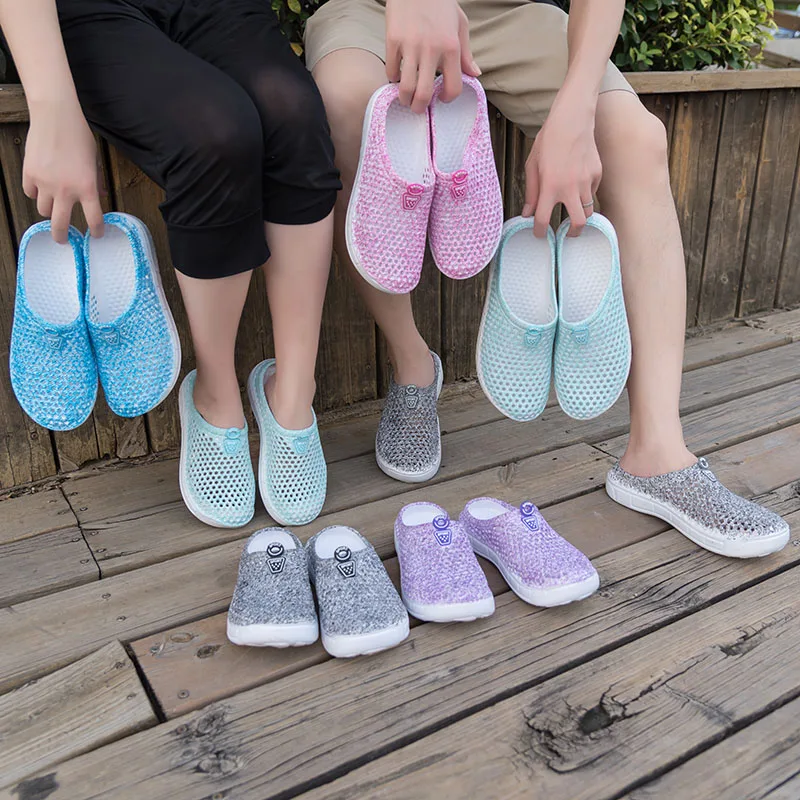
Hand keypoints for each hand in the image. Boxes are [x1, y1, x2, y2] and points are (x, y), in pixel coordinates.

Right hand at [23, 100, 103, 243]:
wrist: (56, 116)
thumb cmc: (79, 136)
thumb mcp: (94, 161)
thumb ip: (96, 181)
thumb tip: (101, 196)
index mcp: (87, 188)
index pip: (94, 219)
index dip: (96, 231)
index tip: (96, 235)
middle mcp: (65, 190)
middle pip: (60, 225)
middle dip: (62, 237)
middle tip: (64, 240)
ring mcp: (45, 183)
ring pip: (43, 210)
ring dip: (49, 210)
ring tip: (54, 206)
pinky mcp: (29, 174)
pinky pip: (30, 193)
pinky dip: (35, 193)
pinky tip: (40, 188)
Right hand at [385, 0, 480, 113]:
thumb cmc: (440, 4)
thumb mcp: (460, 24)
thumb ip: (466, 53)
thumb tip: (475, 74)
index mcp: (451, 47)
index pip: (453, 87)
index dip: (447, 98)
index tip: (442, 98)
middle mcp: (431, 50)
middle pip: (424, 93)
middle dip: (420, 107)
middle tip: (418, 108)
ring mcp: (411, 46)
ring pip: (406, 87)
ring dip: (405, 98)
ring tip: (406, 98)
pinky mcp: (393, 40)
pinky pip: (391, 70)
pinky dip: (393, 78)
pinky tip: (397, 75)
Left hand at [522, 97, 601, 237]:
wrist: (572, 120)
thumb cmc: (549, 141)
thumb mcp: (532, 166)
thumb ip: (531, 192)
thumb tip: (528, 213)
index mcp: (550, 186)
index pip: (543, 219)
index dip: (539, 231)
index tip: (539, 233)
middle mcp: (571, 187)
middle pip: (578, 223)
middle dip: (573, 233)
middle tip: (568, 234)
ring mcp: (587, 181)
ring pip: (589, 210)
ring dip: (581, 215)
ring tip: (574, 213)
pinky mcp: (597, 174)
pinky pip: (593, 192)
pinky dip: (586, 194)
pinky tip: (579, 185)